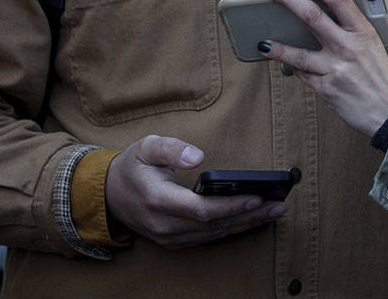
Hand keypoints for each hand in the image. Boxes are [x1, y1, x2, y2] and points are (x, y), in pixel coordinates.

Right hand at [104, 135, 284, 248]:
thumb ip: (172, 148)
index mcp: (159, 200)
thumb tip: (198, 156)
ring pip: (213, 235)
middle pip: (214, 225)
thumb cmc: (132, 166)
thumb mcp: (147, 146)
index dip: (231, 205)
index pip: (201, 209)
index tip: (256, 196)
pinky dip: (231, 230)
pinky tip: (251, 221)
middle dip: (249, 216)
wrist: (109, 194)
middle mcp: (164, 224)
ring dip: (245, 225)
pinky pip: (207, 238)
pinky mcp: (173, 241)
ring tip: (273, 212)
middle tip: (278, 206)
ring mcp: (169, 237)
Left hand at [261, 0, 387, 137]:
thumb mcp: (376, 48)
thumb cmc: (387, 81)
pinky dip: (292, 67)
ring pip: (297, 53)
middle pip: (311, 16)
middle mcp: (348, 47)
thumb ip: (354, 35)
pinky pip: (303, 74)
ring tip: (262, 42)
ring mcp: (335, 69)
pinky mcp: (326, 89)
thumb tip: (330, 23)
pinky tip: (284, 63)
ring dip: (277, 46)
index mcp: (364, 33)